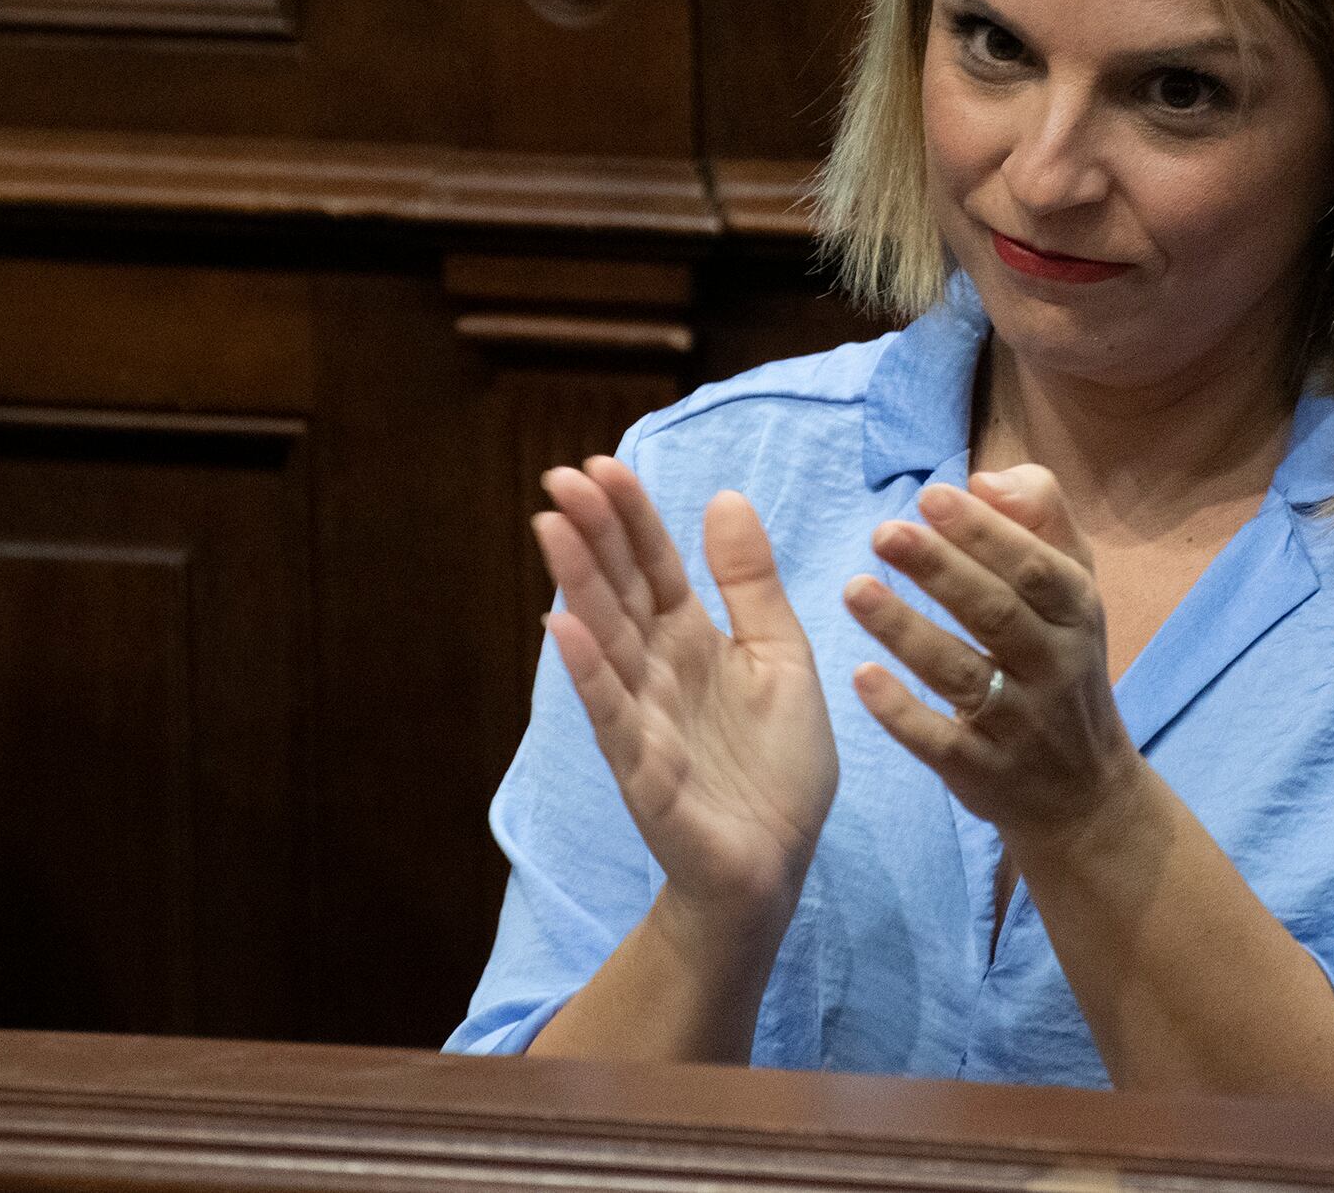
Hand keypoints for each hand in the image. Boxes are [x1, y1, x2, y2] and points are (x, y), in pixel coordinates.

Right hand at [533, 458, 837, 922]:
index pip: (655, 565)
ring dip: (577, 585)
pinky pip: (613, 715)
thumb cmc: (776, 768)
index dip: (631, 517)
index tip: (603, 465)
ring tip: (551, 528)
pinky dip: (589, 672)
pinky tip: (562, 628)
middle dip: (593, 535)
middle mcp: (659, 670)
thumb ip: (751, 584)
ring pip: (606, 640)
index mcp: (693, 639)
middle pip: (620, 591)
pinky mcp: (645, 771)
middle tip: (560, 479)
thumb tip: (725, 497)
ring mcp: (645, 718)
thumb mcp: (782, 657)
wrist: (776, 867)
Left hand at [844, 466, 1141, 848]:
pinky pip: (939, 742)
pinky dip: (901, 712)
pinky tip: (862, 677)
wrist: (1083, 790)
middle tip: (883, 533)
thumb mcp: (1073, 583)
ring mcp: (1020, 724)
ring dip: (906, 630)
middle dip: (940, 570)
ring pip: (961, 673)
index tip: (930, 497)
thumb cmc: (1060, 658)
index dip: (983, 531)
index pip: (1033, 566)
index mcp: (1076, 612)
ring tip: (853, 590)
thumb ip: (1039, 515)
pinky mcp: (982, 773)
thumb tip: (983, 479)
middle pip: (996, 614)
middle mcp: (1054, 666)